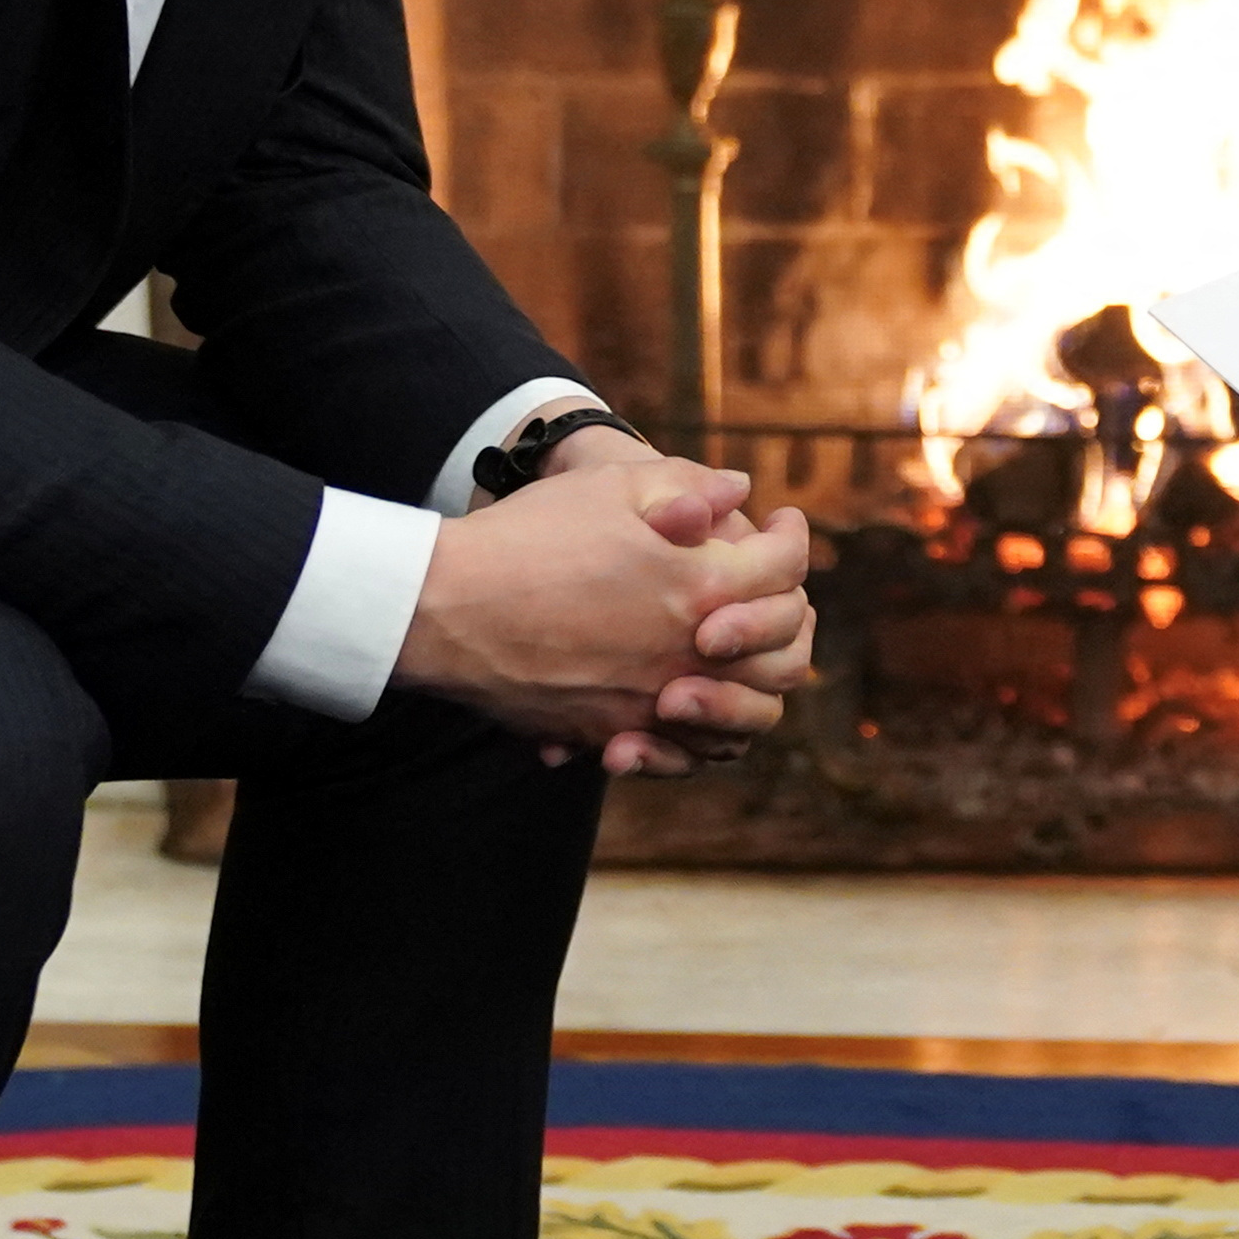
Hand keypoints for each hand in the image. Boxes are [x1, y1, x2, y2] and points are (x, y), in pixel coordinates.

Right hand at [396, 455, 811, 777]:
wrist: (445, 607)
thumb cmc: (528, 537)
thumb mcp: (613, 488)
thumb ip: (688, 489)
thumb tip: (738, 493)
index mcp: (700, 586)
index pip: (786, 569)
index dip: (794, 539)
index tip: (785, 522)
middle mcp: (689, 655)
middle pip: (785, 655)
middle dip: (789, 618)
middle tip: (772, 591)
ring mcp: (652, 703)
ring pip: (744, 719)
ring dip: (754, 684)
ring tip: (736, 651)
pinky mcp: (610, 733)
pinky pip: (683, 751)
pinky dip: (699, 730)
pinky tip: (683, 700)